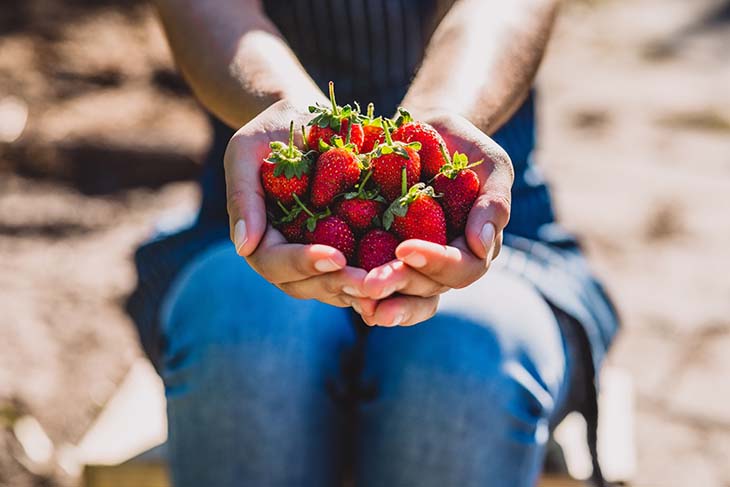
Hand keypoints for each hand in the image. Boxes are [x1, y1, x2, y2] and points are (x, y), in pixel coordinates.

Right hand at [224, 99, 376, 312]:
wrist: (310, 120)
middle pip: (308, 285)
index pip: (274, 263)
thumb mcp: (247, 151)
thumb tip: (243, 246)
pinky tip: (408, 273)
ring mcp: (321, 256)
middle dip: (339, 284)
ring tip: (392, 283)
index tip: (334, 256)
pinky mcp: (351, 248)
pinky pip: (364, 270)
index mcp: (261, 238)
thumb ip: (243, 196)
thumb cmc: (274, 131)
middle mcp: (290, 256)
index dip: (303, 263)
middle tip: (370, 282)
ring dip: (363, 289)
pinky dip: (382, 274)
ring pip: (337, 287)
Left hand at [357, 111, 513, 325]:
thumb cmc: (464, 148)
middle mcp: (442, 264)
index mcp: (472, 248)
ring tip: (353, 296)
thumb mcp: (490, 165)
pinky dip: (358, 290)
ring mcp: (411, 264)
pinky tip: (340, 291)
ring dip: (379, 300)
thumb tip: (481, 246)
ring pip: (401, 295)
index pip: (462, 268)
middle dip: (399, 285)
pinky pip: (373, 282)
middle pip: (427, 288)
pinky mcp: (381, 255)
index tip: (406, 249)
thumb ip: (494, 202)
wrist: (425, 132)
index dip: (436, 263)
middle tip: (370, 284)